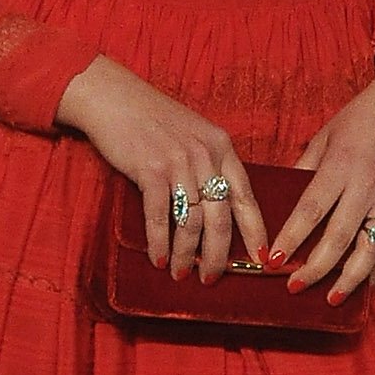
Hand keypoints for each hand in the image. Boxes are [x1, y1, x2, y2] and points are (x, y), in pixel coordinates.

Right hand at [56, 55, 267, 281]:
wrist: (113, 96)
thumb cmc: (152, 119)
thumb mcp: (193, 134)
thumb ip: (209, 164)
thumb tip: (217, 208)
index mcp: (221, 146)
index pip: (247, 196)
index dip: (256, 230)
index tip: (261, 257)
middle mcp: (205, 155)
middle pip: (221, 218)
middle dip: (217, 255)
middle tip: (211, 278)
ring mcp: (178, 162)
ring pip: (192, 222)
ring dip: (186, 255)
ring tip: (181, 274)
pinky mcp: (150, 170)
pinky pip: (161, 216)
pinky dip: (160, 242)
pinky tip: (158, 258)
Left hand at [270, 30, 374, 305]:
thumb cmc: (363, 116)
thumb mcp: (325, 135)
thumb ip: (305, 167)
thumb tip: (283, 196)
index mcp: (340, 166)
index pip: (310, 211)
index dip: (291, 239)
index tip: (272, 260)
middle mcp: (366, 186)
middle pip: (338, 238)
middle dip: (315, 268)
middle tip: (294, 287)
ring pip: (370, 249)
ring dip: (350, 279)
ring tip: (332, 299)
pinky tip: (364, 284)